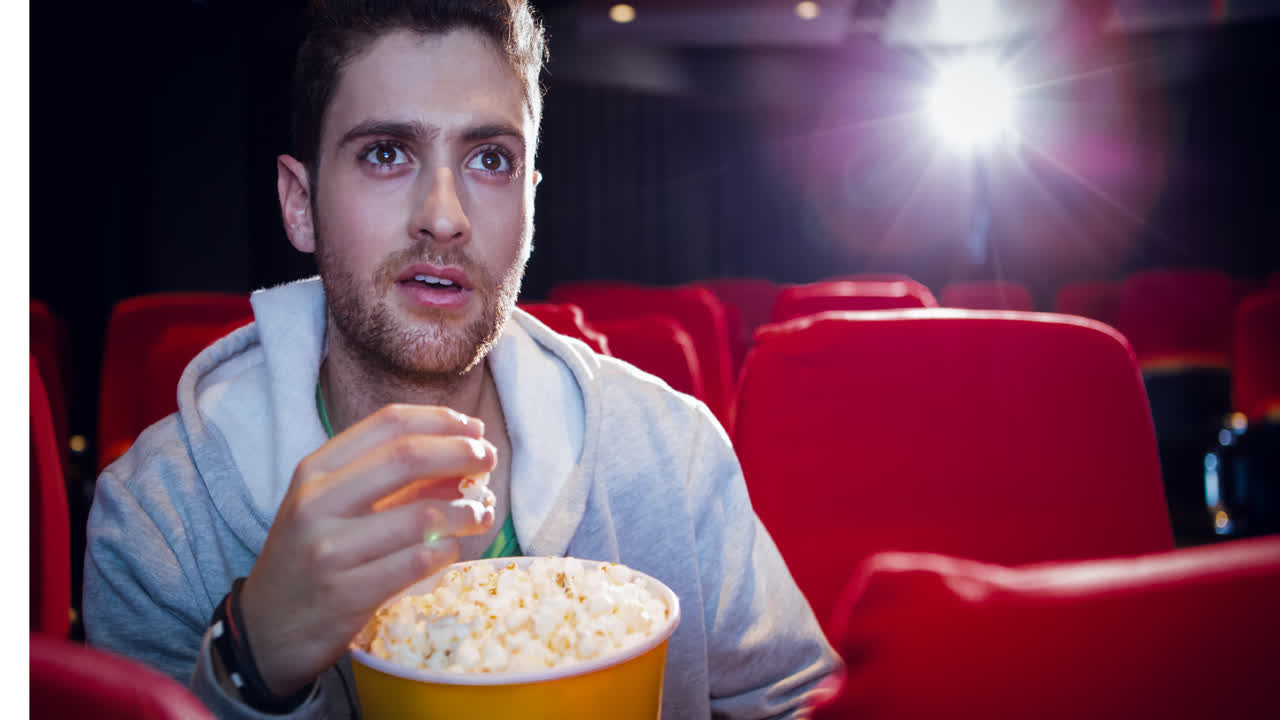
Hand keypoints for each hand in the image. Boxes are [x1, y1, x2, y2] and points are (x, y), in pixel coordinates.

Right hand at [237, 404, 497, 696]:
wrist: (266, 631)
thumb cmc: (308, 558)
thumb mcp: (333, 506)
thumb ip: (390, 479)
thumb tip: (464, 453)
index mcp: (315, 470)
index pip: (388, 424)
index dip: (440, 421)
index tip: (474, 429)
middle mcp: (317, 502)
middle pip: (407, 457)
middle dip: (461, 453)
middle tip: (489, 460)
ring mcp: (329, 550)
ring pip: (421, 515)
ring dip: (465, 511)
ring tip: (481, 514)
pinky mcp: (345, 594)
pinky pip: (417, 562)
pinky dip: (447, 551)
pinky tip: (451, 549)